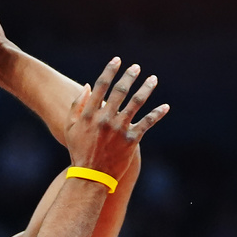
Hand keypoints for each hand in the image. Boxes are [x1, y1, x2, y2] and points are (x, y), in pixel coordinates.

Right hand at [64, 58, 168, 178]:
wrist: (90, 175)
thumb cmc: (79, 150)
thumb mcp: (70, 127)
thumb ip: (77, 105)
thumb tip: (88, 86)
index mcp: (90, 113)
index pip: (101, 85)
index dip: (110, 70)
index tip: (117, 60)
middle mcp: (105, 118)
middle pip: (120, 91)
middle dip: (129, 76)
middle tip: (136, 67)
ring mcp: (119, 129)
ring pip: (136, 103)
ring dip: (146, 89)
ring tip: (153, 79)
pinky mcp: (131, 140)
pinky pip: (147, 123)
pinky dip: (157, 114)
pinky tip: (166, 106)